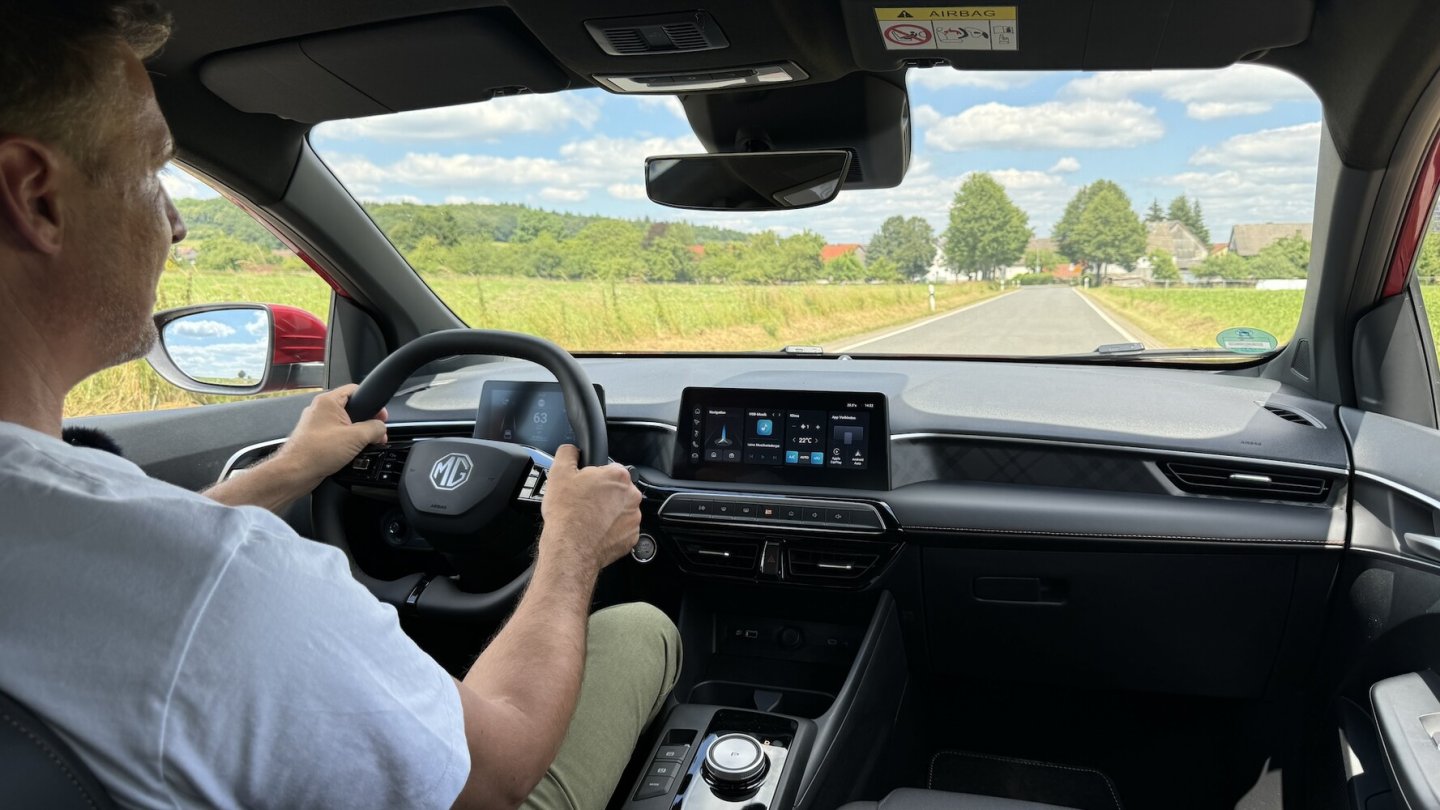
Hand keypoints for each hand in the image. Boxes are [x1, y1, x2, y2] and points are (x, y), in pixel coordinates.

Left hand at [274, 384, 387, 485]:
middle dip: (366, 422)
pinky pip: (336, 436)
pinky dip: (346, 443)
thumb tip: (381, 429)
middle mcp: (320, 410)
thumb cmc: (316, 452)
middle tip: (375, 434)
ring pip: (344, 424)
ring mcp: (316, 425)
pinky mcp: (315, 439)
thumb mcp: (356, 438)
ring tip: (363, 446)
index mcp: (328, 402)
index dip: (371, 401)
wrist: (295, 473)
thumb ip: (374, 429)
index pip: (354, 390)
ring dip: (357, 435)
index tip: (380, 415)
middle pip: (351, 409)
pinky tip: (351, 454)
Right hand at [539, 444, 640, 574]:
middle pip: (616, 490)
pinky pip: (621, 530)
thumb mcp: (559, 473)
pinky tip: (595, 533)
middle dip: (602, 496)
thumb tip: (572, 450)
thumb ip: (568, 453)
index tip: (583, 488)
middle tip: (583, 505)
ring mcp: (633, 518)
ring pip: (619, 510)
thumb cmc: (567, 514)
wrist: (570, 549)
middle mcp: (631, 496)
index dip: (593, 478)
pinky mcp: (631, 538)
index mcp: (618, 476)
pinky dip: (611, 531)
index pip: (608, 470)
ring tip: (588, 520)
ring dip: (607, 514)